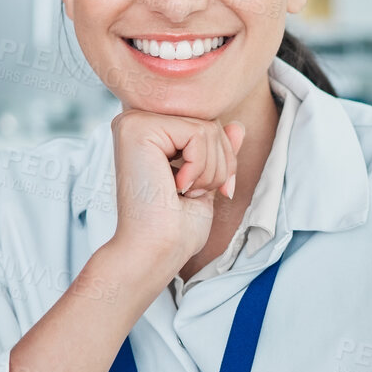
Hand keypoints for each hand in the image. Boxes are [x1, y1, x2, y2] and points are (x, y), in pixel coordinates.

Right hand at [108, 109, 245, 281]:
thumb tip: (237, 125)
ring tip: (184, 192)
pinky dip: (200, 167)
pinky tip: (176, 186)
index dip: (224, 159)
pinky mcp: (138, 128)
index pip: (206, 125)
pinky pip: (198, 133)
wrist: (155, 250)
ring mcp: (134, 122)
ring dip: (210, 171)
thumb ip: (217, 151)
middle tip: (196, 194)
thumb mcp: (206, 181)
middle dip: (220, 165)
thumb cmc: (176, 227)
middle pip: (208, 122)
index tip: (220, 190)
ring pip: (206, 128)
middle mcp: (135, 122)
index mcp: (148, 134)